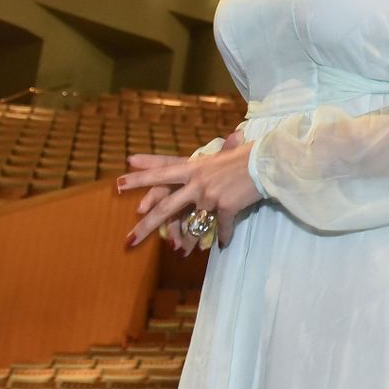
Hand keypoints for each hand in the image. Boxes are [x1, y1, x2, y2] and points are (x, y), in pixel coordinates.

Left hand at [119, 130, 259, 249]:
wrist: (268, 162)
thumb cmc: (249, 155)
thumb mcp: (228, 152)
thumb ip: (220, 154)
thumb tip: (232, 136)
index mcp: (195, 167)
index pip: (162, 170)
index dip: (142, 174)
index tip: (120, 177)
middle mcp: (197, 182)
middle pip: (165, 206)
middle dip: (145, 225)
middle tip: (128, 240)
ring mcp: (209, 195)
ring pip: (191, 224)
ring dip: (186, 241)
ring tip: (179, 252)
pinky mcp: (224, 207)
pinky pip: (221, 227)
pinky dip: (223, 236)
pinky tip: (223, 244)